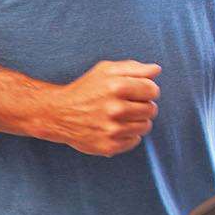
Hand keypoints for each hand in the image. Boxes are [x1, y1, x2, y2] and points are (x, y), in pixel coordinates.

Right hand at [37, 60, 160, 155]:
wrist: (58, 114)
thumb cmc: (86, 89)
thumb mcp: (106, 70)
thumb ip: (134, 68)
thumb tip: (156, 69)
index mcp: (117, 87)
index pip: (153, 90)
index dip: (147, 90)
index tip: (136, 91)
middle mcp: (115, 110)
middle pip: (152, 109)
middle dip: (142, 105)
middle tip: (127, 104)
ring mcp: (112, 130)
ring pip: (145, 126)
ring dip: (137, 121)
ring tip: (120, 116)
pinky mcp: (109, 147)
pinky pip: (135, 141)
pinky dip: (128, 135)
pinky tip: (114, 127)